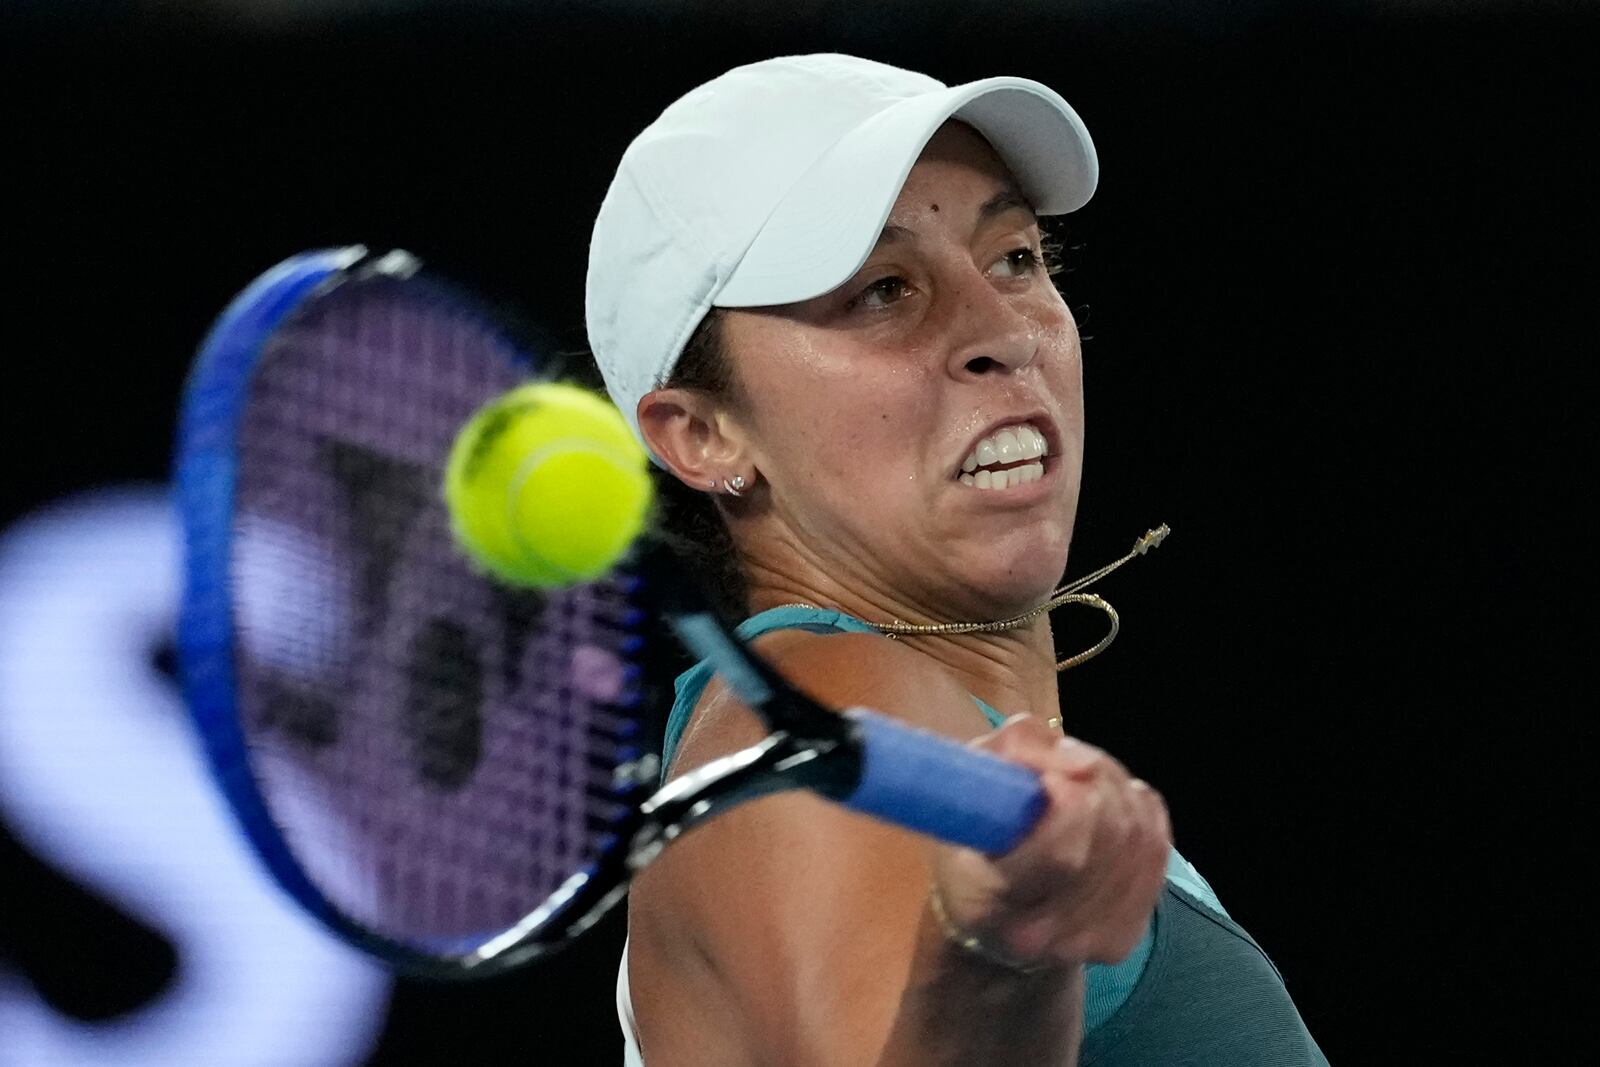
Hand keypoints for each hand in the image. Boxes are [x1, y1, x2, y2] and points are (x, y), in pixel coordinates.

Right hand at [931, 715, 1170, 970]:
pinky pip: (1157, 851)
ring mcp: (1089, 942)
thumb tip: (1080, 760)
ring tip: (1083, 785)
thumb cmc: (971, 834)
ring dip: (1118, 793)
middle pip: (1112, 836)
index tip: (1051, 779)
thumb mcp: (971, 776)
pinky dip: (1139, 814)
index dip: (1071, 803)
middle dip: (1097, 783)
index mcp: (987, 902)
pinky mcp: (1123, 937)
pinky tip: (1109, 809)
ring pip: (1140, 839)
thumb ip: (1019, 749)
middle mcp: (1042, 936)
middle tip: (1065, 772)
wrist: (987, 912)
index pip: (1062, 855)